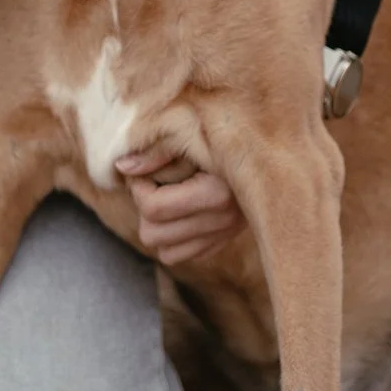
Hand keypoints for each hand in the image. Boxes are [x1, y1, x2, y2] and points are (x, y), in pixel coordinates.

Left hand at [116, 143, 244, 265]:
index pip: (153, 208)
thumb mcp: (192, 134)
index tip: (143, 169)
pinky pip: (183, 256)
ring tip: (165, 197)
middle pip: (152, 235)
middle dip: (144, 208)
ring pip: (165, 253)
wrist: (268, 156)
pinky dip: (173, 238)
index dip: (137, 187)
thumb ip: (157, 151)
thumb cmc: (225, 136)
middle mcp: (222, 221)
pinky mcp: (224, 241)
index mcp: (216, 193)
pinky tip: (180, 210)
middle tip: (153, 183)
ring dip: (157, 227)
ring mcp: (224, 235)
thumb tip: (121, 168)